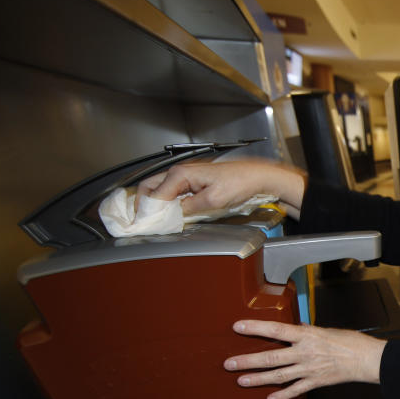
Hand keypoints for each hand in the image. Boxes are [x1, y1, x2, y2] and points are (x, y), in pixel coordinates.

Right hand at [138, 158, 307, 219]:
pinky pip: (172, 192)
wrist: (255, 177)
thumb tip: (171, 216)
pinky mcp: (192, 182)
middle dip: (144, 205)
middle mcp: (180, 172)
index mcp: (181, 174)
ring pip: (159, 189)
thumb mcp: (212, 201)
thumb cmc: (239, 183)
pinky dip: (167, 203)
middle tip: (144, 222)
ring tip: (157, 221)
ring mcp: (185, 176)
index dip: (148, 212)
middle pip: (149, 187)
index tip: (146, 225)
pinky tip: (171, 215)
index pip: (154, 195)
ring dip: (155, 205)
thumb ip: (188, 208)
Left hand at [223, 320, 385, 398]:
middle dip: (248, 361)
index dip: (256, 328)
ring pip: (278, 375)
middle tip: (229, 364)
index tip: (238, 327)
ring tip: (241, 381)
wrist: (366, 359)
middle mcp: (305, 353)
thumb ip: (307, 331)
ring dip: (258, 379)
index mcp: (307, 336)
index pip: (276, 330)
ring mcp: (308, 369)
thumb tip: (295, 329)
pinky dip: (282, 395)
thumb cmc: (350, 341)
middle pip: (271, 357)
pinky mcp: (315, 382)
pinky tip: (270, 398)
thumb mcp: (326, 329)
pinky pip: (295, 390)